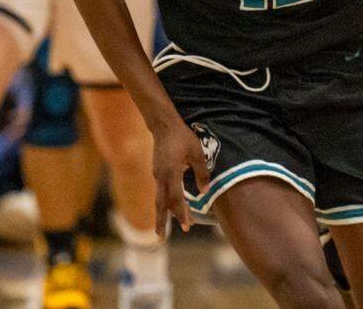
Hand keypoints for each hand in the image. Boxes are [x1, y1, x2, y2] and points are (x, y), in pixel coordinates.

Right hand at [152, 119, 210, 236]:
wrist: (163, 124)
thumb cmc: (182, 137)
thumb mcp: (197, 152)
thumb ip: (202, 172)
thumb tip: (206, 192)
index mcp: (172, 173)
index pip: (176, 199)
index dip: (182, 214)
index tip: (187, 226)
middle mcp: (161, 177)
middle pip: (160, 204)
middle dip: (161, 221)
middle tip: (161, 238)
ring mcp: (157, 174)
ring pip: (159, 198)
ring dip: (163, 212)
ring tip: (164, 226)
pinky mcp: (156, 171)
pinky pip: (160, 190)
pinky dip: (164, 200)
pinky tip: (171, 203)